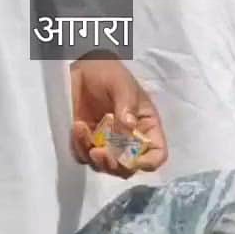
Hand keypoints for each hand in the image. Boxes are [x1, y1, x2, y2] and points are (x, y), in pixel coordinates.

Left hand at [70, 57, 166, 178]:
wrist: (82, 65)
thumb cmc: (109, 72)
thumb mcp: (122, 85)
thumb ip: (127, 106)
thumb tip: (128, 126)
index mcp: (147, 128)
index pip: (156, 155)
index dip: (148, 162)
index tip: (131, 159)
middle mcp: (130, 141)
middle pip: (128, 168)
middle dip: (114, 165)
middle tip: (99, 152)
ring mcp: (107, 143)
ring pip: (105, 167)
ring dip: (94, 157)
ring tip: (83, 130)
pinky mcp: (87, 140)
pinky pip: (83, 156)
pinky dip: (79, 147)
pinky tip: (78, 127)